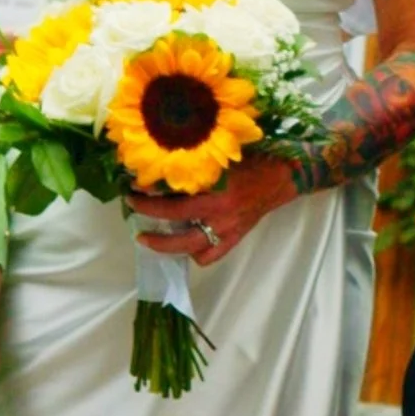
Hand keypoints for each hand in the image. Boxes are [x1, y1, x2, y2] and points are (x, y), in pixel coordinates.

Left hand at [135, 153, 300, 267]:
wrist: (282, 176)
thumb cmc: (252, 160)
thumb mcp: (221, 159)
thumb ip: (195, 167)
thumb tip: (163, 165)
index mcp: (217, 196)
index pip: (175, 205)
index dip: (150, 200)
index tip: (133, 190)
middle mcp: (221, 218)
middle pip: (178, 234)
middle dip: (152, 228)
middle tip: (133, 215)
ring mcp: (227, 232)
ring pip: (190, 249)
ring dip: (166, 246)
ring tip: (148, 239)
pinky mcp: (234, 239)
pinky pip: (209, 256)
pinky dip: (194, 253)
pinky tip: (184, 244)